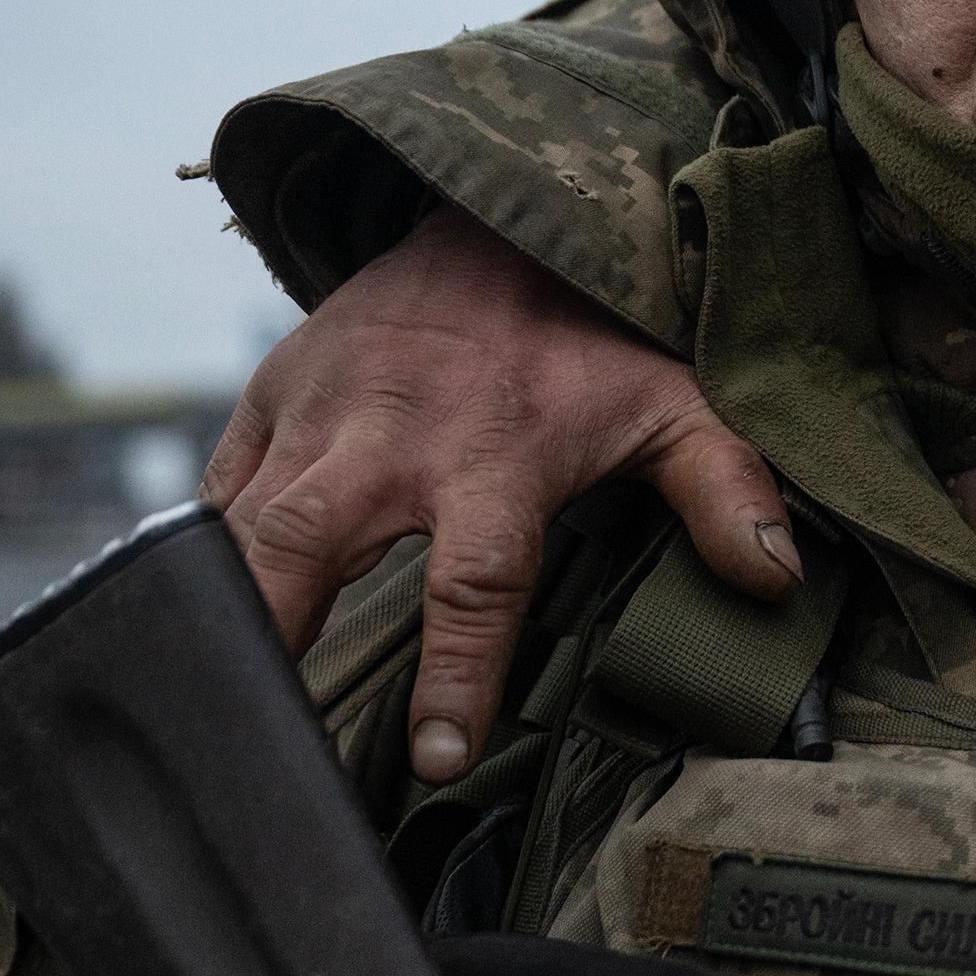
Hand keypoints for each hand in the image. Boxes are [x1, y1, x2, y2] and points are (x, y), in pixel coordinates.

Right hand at [204, 205, 795, 784]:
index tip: (438, 760)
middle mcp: (392, 436)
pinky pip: (219, 488)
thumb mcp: (675, 400)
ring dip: (220, 611)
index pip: (474, 583)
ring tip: (211, 701)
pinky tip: (197, 624)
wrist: (496, 214)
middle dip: (273, 642)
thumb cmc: (589, 337)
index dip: (455, 675)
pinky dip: (205, 554)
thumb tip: (778, 576)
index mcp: (496, 453)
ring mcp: (318, 412)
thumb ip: (726, 485)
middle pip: (307, 548)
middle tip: (260, 742)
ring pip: (242, 524)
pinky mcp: (271, 395)